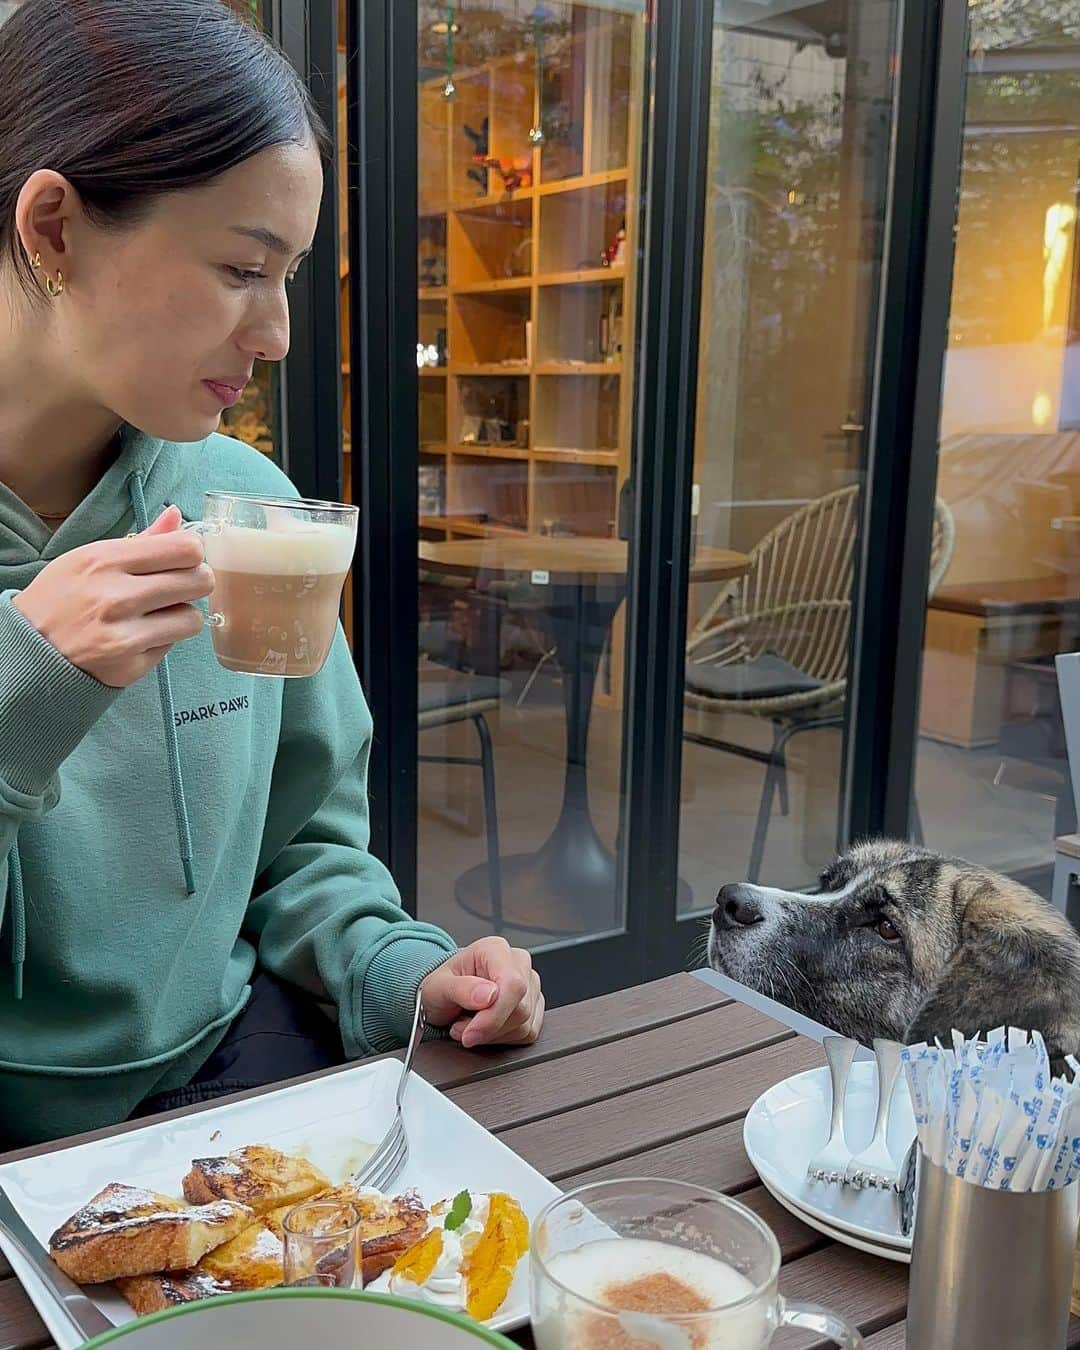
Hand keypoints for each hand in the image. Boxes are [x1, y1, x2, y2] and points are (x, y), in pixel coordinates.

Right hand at [13, 506, 212, 687]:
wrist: (30, 649)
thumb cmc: (62, 598)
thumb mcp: (89, 558)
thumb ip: (141, 540)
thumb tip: (176, 516)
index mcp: (104, 560)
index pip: (185, 548)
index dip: (193, 552)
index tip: (184, 558)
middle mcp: (115, 598)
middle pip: (200, 581)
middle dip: (195, 581)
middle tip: (179, 585)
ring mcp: (124, 636)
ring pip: (193, 618)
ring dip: (182, 615)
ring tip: (158, 613)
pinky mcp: (130, 666)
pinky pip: (172, 645)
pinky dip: (162, 639)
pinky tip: (139, 634)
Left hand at [421, 937, 543, 1048]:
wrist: (441, 997)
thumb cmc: (442, 986)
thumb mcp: (438, 986)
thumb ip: (461, 989)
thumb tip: (489, 995)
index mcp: (496, 949)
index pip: (512, 985)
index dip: (494, 1015)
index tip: (470, 1033)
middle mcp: (518, 964)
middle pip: (520, 1008)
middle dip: (487, 1028)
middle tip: (460, 1027)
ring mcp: (530, 986)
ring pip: (524, 1024)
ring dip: (491, 1035)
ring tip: (469, 1024)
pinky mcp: (535, 1008)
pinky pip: (526, 1034)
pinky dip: (501, 1039)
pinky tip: (485, 1027)